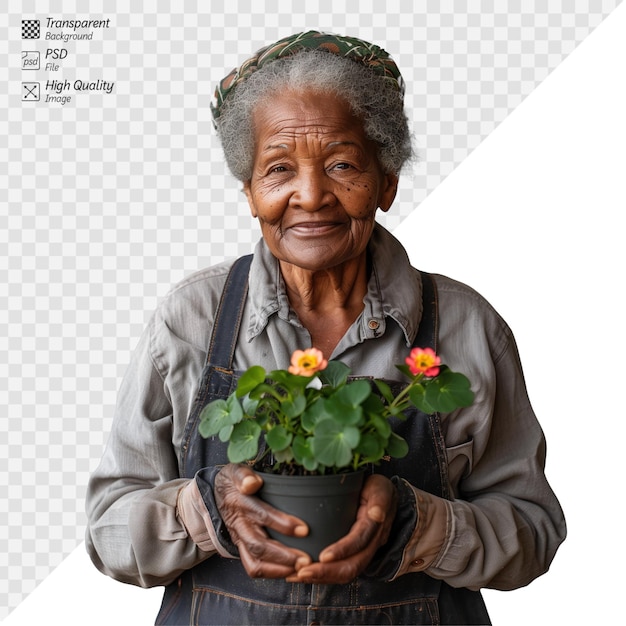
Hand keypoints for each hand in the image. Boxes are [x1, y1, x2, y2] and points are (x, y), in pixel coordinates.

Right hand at [214, 463, 311, 578]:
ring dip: (278, 569)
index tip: (304, 530)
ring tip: (301, 569)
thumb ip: (243, 476)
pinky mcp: (242, 549)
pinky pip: (253, 568)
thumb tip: (252, 483)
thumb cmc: (233, 482)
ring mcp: (240, 540)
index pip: (263, 515)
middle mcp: (240, 525)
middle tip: (306, 559)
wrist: (215, 495)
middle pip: (259, 545)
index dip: (283, 524)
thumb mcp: (234, 472)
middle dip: (284, 555)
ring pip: (255, 562)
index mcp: (240, 504)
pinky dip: (271, 574)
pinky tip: (290, 572)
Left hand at [286, 474, 397, 584]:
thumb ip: (379, 499)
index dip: (342, 550)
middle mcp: (373, 541)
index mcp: (376, 524)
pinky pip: (343, 569)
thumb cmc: (375, 487)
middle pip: (353, 564)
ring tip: (299, 576)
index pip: (360, 540)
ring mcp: (366, 550)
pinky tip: (305, 575)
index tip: (322, 557)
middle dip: (327, 572)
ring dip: (324, 577)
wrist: (383, 496)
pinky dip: (324, 576)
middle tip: (302, 572)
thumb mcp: (380, 486)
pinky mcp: (357, 553)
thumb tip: (376, 514)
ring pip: (348, 572)